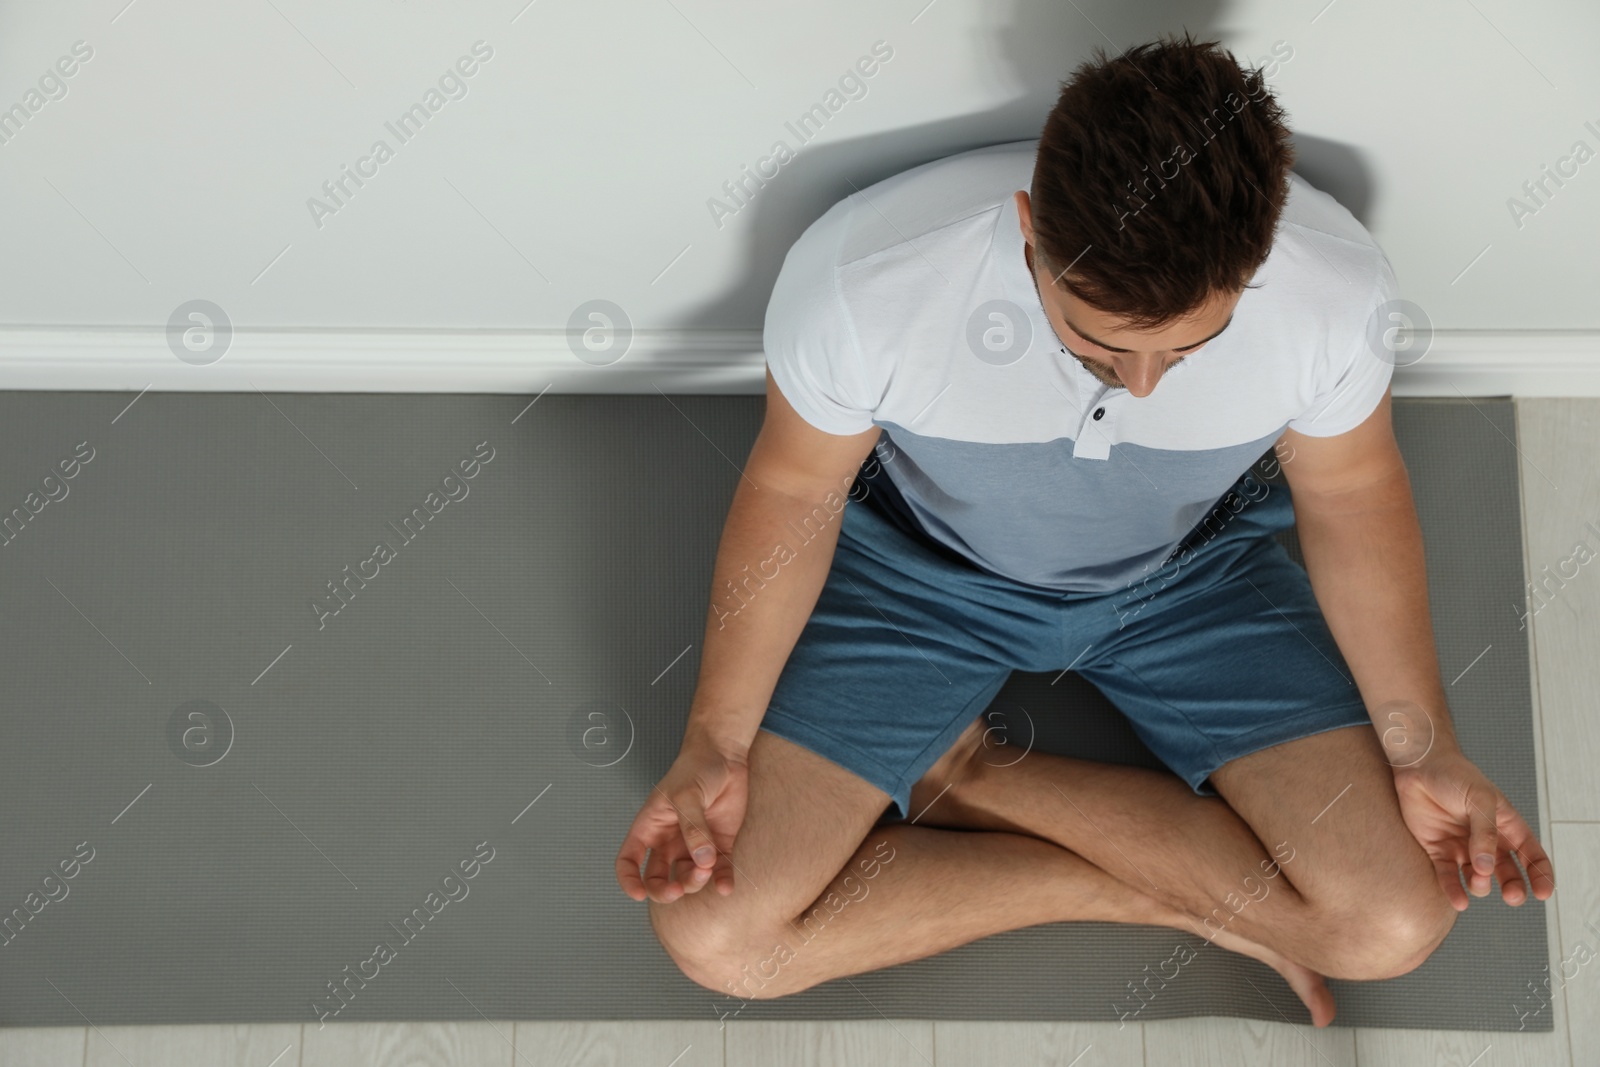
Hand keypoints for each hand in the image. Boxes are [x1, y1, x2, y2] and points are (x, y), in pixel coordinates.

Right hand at [615, 733, 748, 902]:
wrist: (724, 755)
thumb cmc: (696, 768)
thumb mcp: (687, 796)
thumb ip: (693, 829)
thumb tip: (702, 862)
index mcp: (651, 827)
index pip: (629, 859)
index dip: (628, 879)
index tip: (638, 894)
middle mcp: (669, 841)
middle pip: (658, 878)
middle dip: (665, 890)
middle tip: (678, 889)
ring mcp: (694, 845)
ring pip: (688, 877)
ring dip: (695, 881)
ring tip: (707, 868)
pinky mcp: (719, 845)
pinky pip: (719, 871)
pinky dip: (722, 881)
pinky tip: (726, 887)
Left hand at [1390, 745, 1554, 910]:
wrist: (1419, 766)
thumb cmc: (1455, 776)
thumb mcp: (1480, 799)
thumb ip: (1484, 833)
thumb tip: (1486, 868)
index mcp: (1507, 827)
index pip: (1532, 856)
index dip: (1541, 876)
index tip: (1542, 893)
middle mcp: (1487, 842)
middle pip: (1508, 875)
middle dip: (1514, 888)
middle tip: (1512, 896)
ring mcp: (1463, 848)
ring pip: (1478, 880)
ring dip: (1480, 885)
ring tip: (1476, 878)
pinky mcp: (1438, 851)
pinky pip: (1448, 877)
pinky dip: (1453, 891)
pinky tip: (1458, 902)